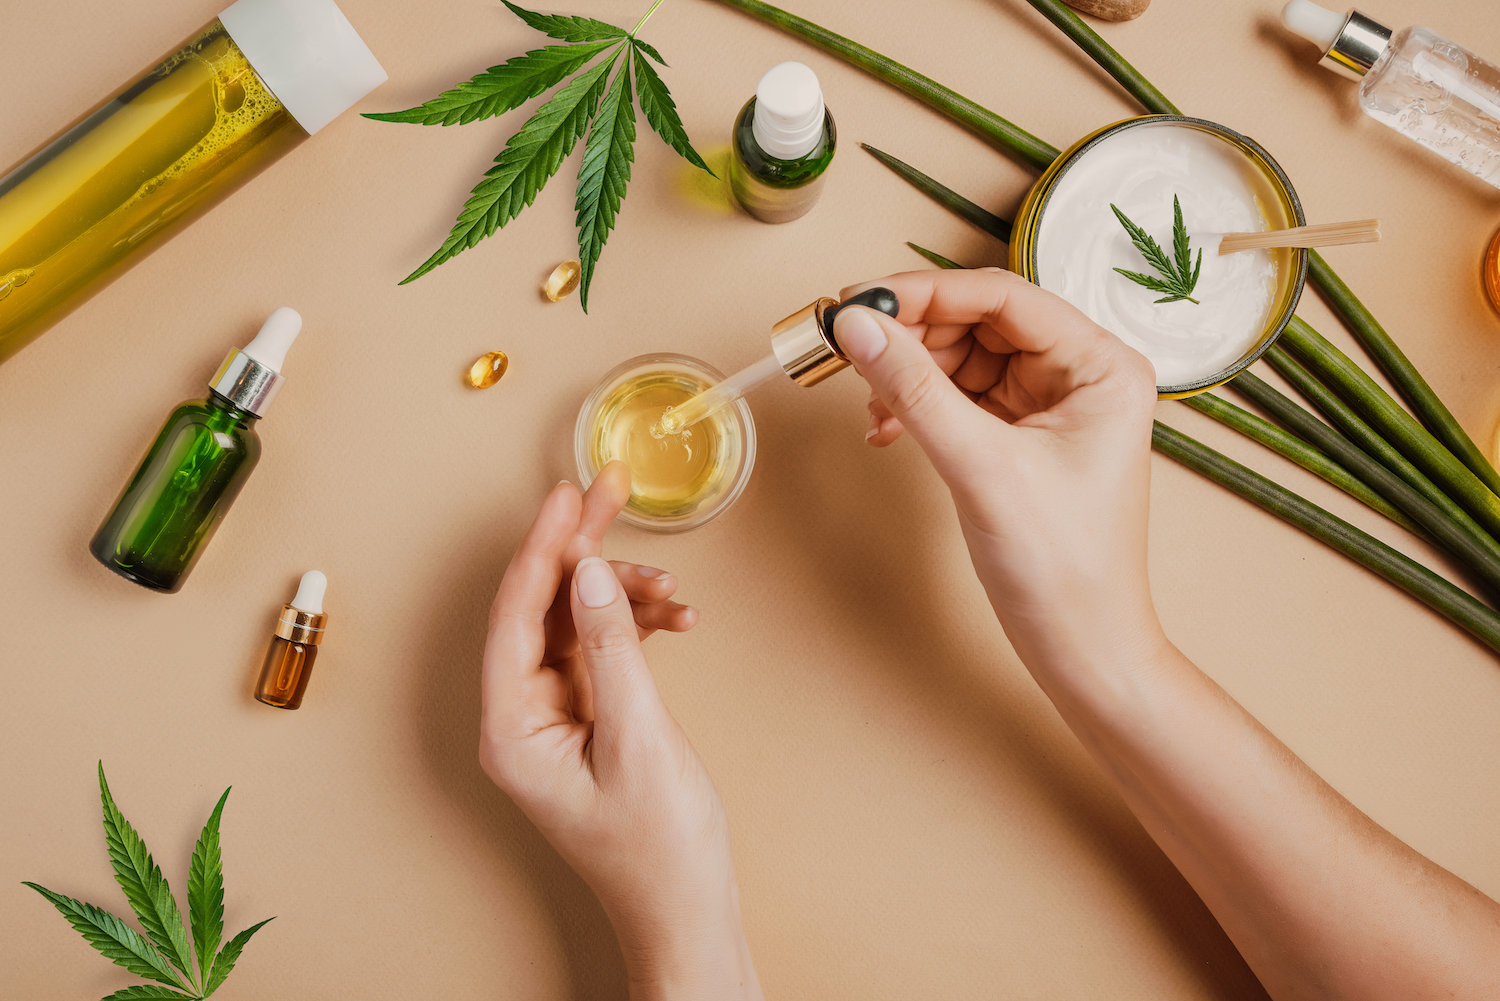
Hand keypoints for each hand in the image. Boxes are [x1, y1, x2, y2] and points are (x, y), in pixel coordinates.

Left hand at [478, 462, 761, 1000]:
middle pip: (542, 607)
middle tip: (609, 491)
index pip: (514, 614)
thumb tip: (591, 575)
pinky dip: (638, 626)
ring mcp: (554, 716)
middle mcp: (521, 717)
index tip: (568, 496)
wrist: (686, 907)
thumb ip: (613, 649)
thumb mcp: (639, 739)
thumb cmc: (657, 847)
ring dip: (623, 594)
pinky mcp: (588, 717)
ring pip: (577, 622)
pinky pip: (602, 647)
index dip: (541, 547)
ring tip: (673, 590)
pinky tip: (675, 619)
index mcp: (511, 728)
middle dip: (580, 551)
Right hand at [834, 269, 1162, 677]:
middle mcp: (1083, 374)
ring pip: (964, 357)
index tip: (859, 302)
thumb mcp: (980, 468)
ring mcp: (1053, 405)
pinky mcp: (1025, 437)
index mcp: (1102, 365)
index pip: (1002, 298)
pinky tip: (889, 429)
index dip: (924, 293)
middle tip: (850, 347)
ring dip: (911, 374)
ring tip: (874, 406)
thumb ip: (915, 389)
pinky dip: (921, 405)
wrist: (1080, 648)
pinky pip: (962, 396)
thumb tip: (857, 326)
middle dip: (912, 336)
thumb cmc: (1062, 569)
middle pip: (979, 322)